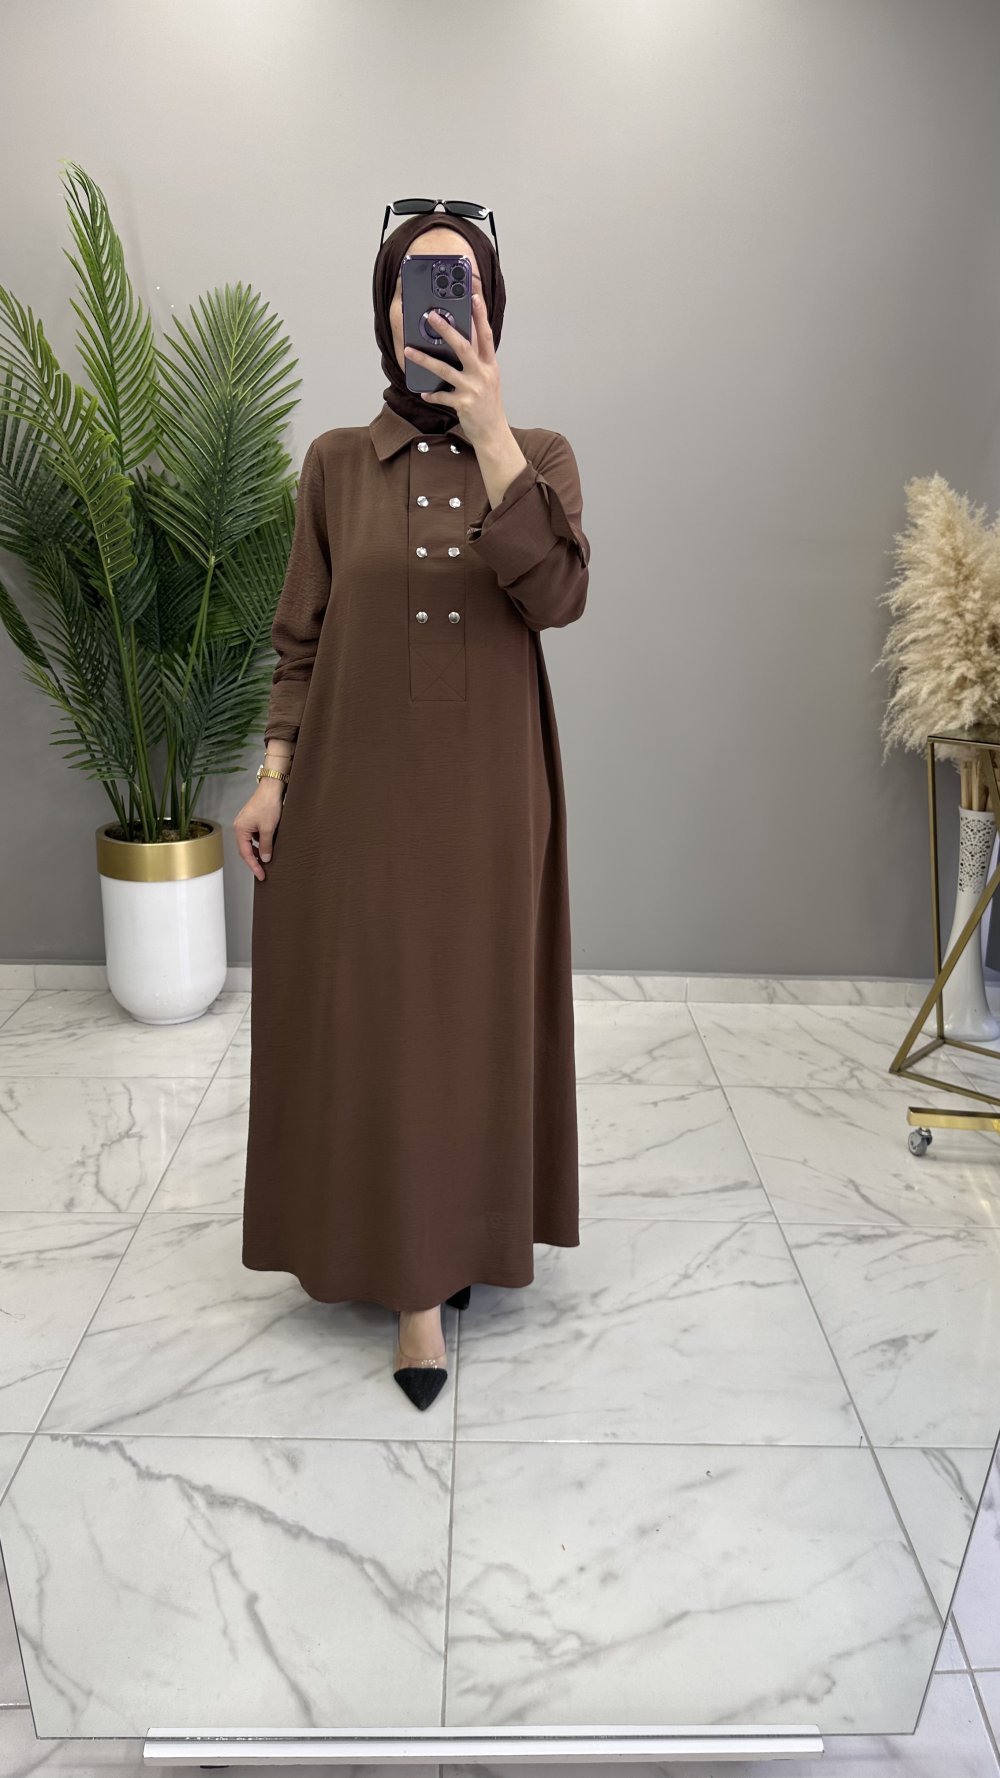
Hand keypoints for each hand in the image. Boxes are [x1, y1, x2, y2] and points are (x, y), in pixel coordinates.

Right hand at [233, 781, 285, 880]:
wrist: (272, 788)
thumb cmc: (268, 804)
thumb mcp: (269, 828)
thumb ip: (266, 845)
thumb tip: (265, 859)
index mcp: (240, 829)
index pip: (245, 853)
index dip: (254, 866)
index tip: (261, 875)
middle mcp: (240, 826)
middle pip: (245, 849)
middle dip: (254, 861)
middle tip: (263, 872)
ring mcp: (245, 823)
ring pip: (250, 843)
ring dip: (257, 852)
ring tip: (267, 861)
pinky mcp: (252, 820)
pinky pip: (254, 836)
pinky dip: (260, 843)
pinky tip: (268, 846)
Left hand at [403, 292, 507, 445]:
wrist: (493, 433)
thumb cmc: (488, 405)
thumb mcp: (488, 379)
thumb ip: (477, 362)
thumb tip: (457, 344)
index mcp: (490, 364)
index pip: (486, 334)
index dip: (480, 314)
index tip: (474, 296)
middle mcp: (483, 374)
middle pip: (463, 346)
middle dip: (446, 329)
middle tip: (431, 316)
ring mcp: (473, 389)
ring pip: (445, 370)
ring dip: (425, 359)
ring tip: (409, 351)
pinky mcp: (464, 404)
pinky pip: (441, 396)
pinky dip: (431, 394)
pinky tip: (423, 392)